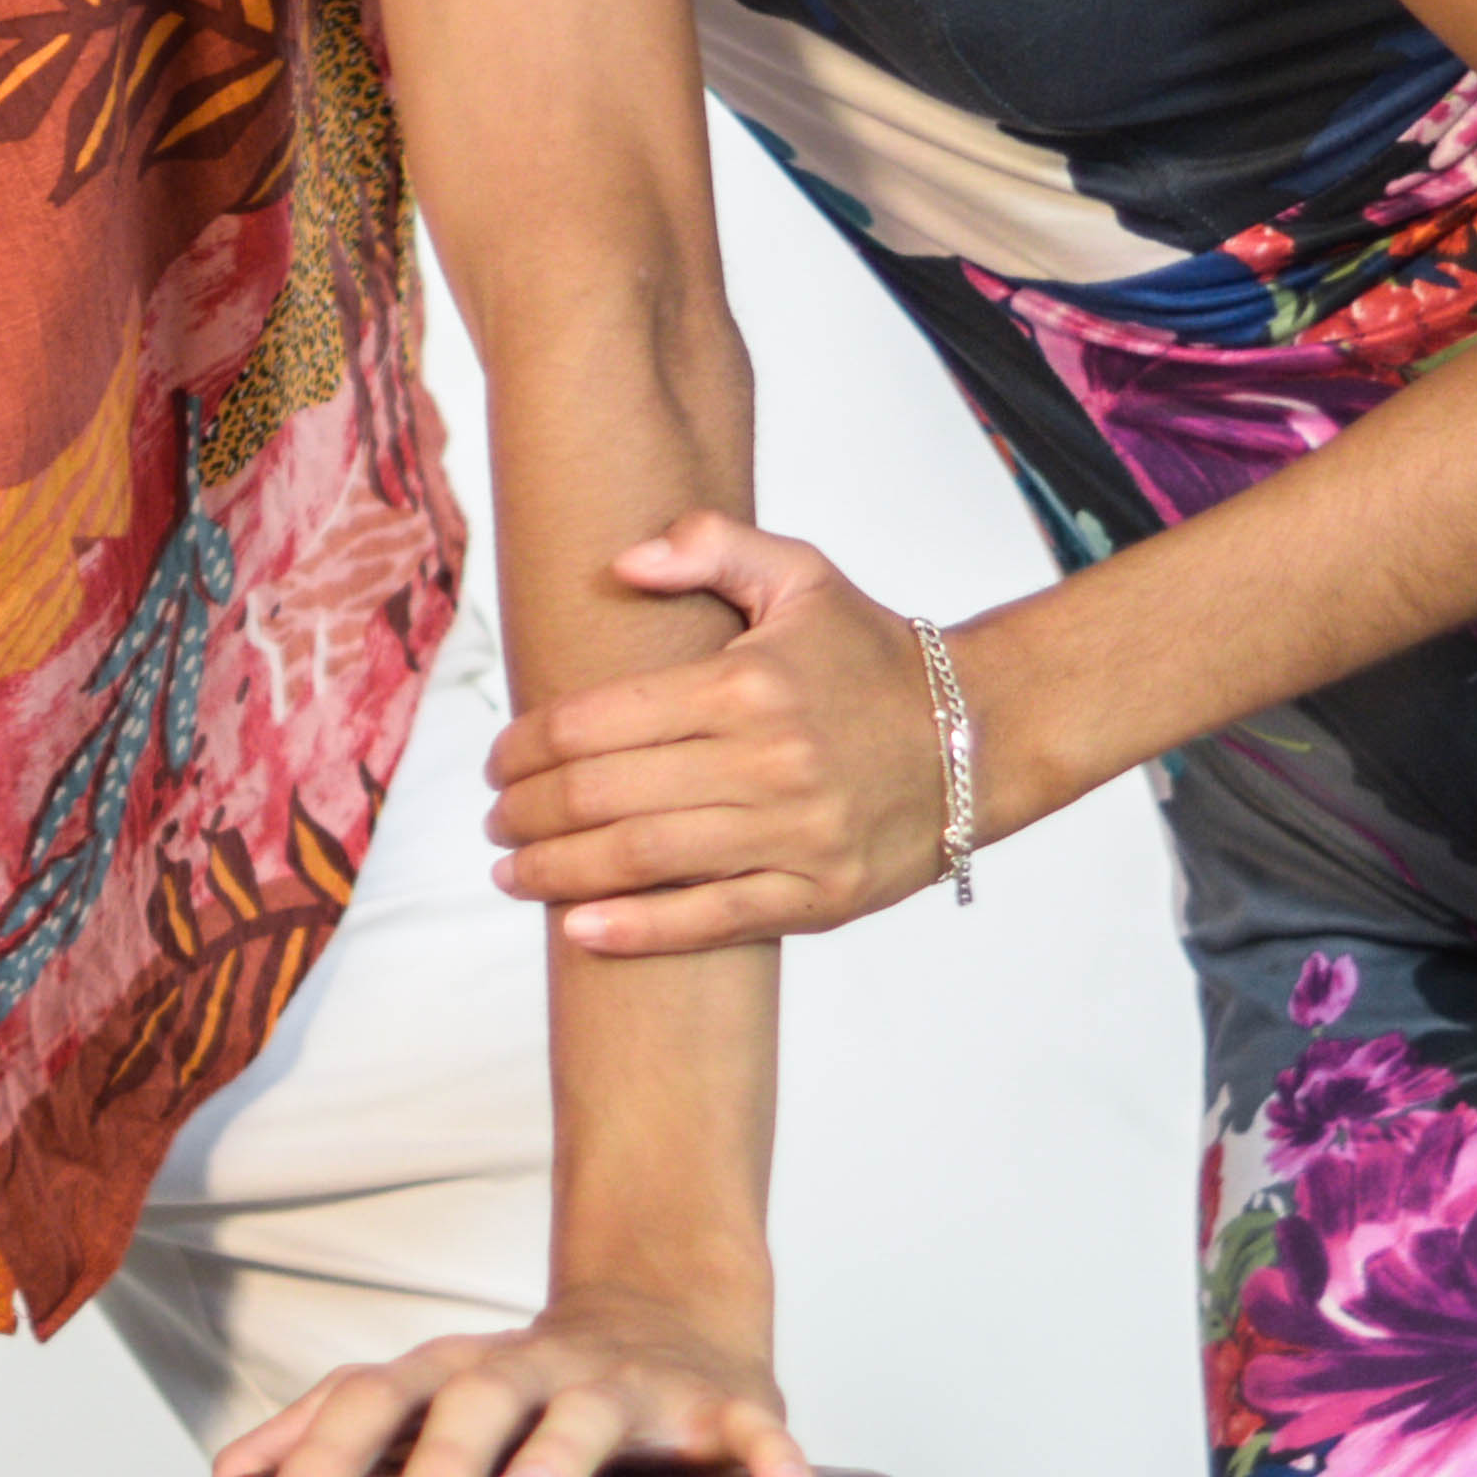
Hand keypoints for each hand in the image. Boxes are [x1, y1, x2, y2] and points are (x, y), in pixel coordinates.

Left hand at [199, 1284, 812, 1476]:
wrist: (667, 1311)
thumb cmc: (519, 1390)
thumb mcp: (418, 1413)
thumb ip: (317, 1459)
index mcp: (450, 1374)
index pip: (364, 1403)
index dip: (312, 1462)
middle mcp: (530, 1367)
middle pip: (469, 1401)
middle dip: (436, 1465)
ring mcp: (626, 1383)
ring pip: (587, 1412)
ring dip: (559, 1459)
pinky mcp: (722, 1403)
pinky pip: (752, 1431)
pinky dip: (772, 1462)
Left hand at [485, 520, 957, 951]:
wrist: (983, 735)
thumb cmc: (872, 654)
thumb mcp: (800, 575)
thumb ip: (708, 546)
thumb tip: (620, 562)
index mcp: (746, 684)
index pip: (598, 720)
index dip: (528, 745)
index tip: (498, 757)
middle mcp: (767, 761)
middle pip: (607, 794)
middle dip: (528, 811)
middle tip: (493, 817)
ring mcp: (795, 834)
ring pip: (646, 859)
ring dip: (560, 870)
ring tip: (511, 870)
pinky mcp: (822, 895)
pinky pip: (714, 920)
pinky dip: (640, 930)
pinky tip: (579, 927)